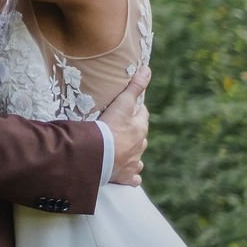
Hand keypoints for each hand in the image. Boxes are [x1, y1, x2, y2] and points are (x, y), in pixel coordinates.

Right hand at [98, 66, 149, 185]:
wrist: (98, 155)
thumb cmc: (109, 127)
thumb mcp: (122, 103)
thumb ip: (134, 86)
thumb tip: (147, 69)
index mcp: (139, 128)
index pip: (142, 114)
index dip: (136, 110)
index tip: (128, 108)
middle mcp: (140, 145)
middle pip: (141, 136)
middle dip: (134, 132)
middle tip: (121, 128)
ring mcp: (133, 162)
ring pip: (138, 156)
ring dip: (133, 153)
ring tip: (122, 150)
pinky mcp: (125, 176)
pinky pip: (133, 177)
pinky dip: (132, 175)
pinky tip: (127, 173)